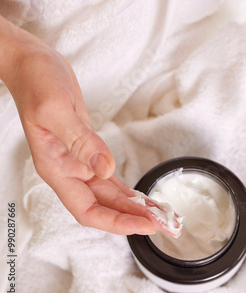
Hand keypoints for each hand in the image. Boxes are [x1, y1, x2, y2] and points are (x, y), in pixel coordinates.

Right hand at [0, 16, 155, 234]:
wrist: (33, 65)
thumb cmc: (36, 83)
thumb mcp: (56, 110)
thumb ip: (81, 142)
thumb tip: (104, 169)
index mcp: (56, 168)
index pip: (88, 210)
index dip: (116, 222)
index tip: (144, 225)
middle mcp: (69, 171)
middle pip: (104, 208)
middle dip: (134, 220)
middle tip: (165, 226)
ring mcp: (79, 163)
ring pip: (110, 196)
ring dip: (135, 208)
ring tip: (162, 216)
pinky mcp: (90, 152)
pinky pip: (111, 180)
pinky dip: (128, 191)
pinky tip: (143, 199)